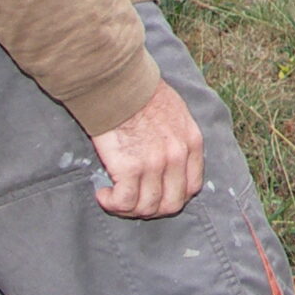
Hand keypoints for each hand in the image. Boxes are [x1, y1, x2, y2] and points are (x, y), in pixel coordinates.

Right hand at [91, 82, 204, 217]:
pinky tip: (103, 194)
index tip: (155, 194)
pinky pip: (124, 202)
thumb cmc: (141, 94)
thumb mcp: (177, 113)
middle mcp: (177, 157)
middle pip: (171, 204)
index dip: (172, 197)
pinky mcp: (129, 168)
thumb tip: (171, 160)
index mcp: (191, 143)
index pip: (191, 187)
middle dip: (151, 209)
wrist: (118, 85)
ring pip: (147, 207)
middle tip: (132, 202)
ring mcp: (155, 164)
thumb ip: (179, 138)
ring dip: (128, 209)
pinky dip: (112, 204)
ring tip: (114, 198)